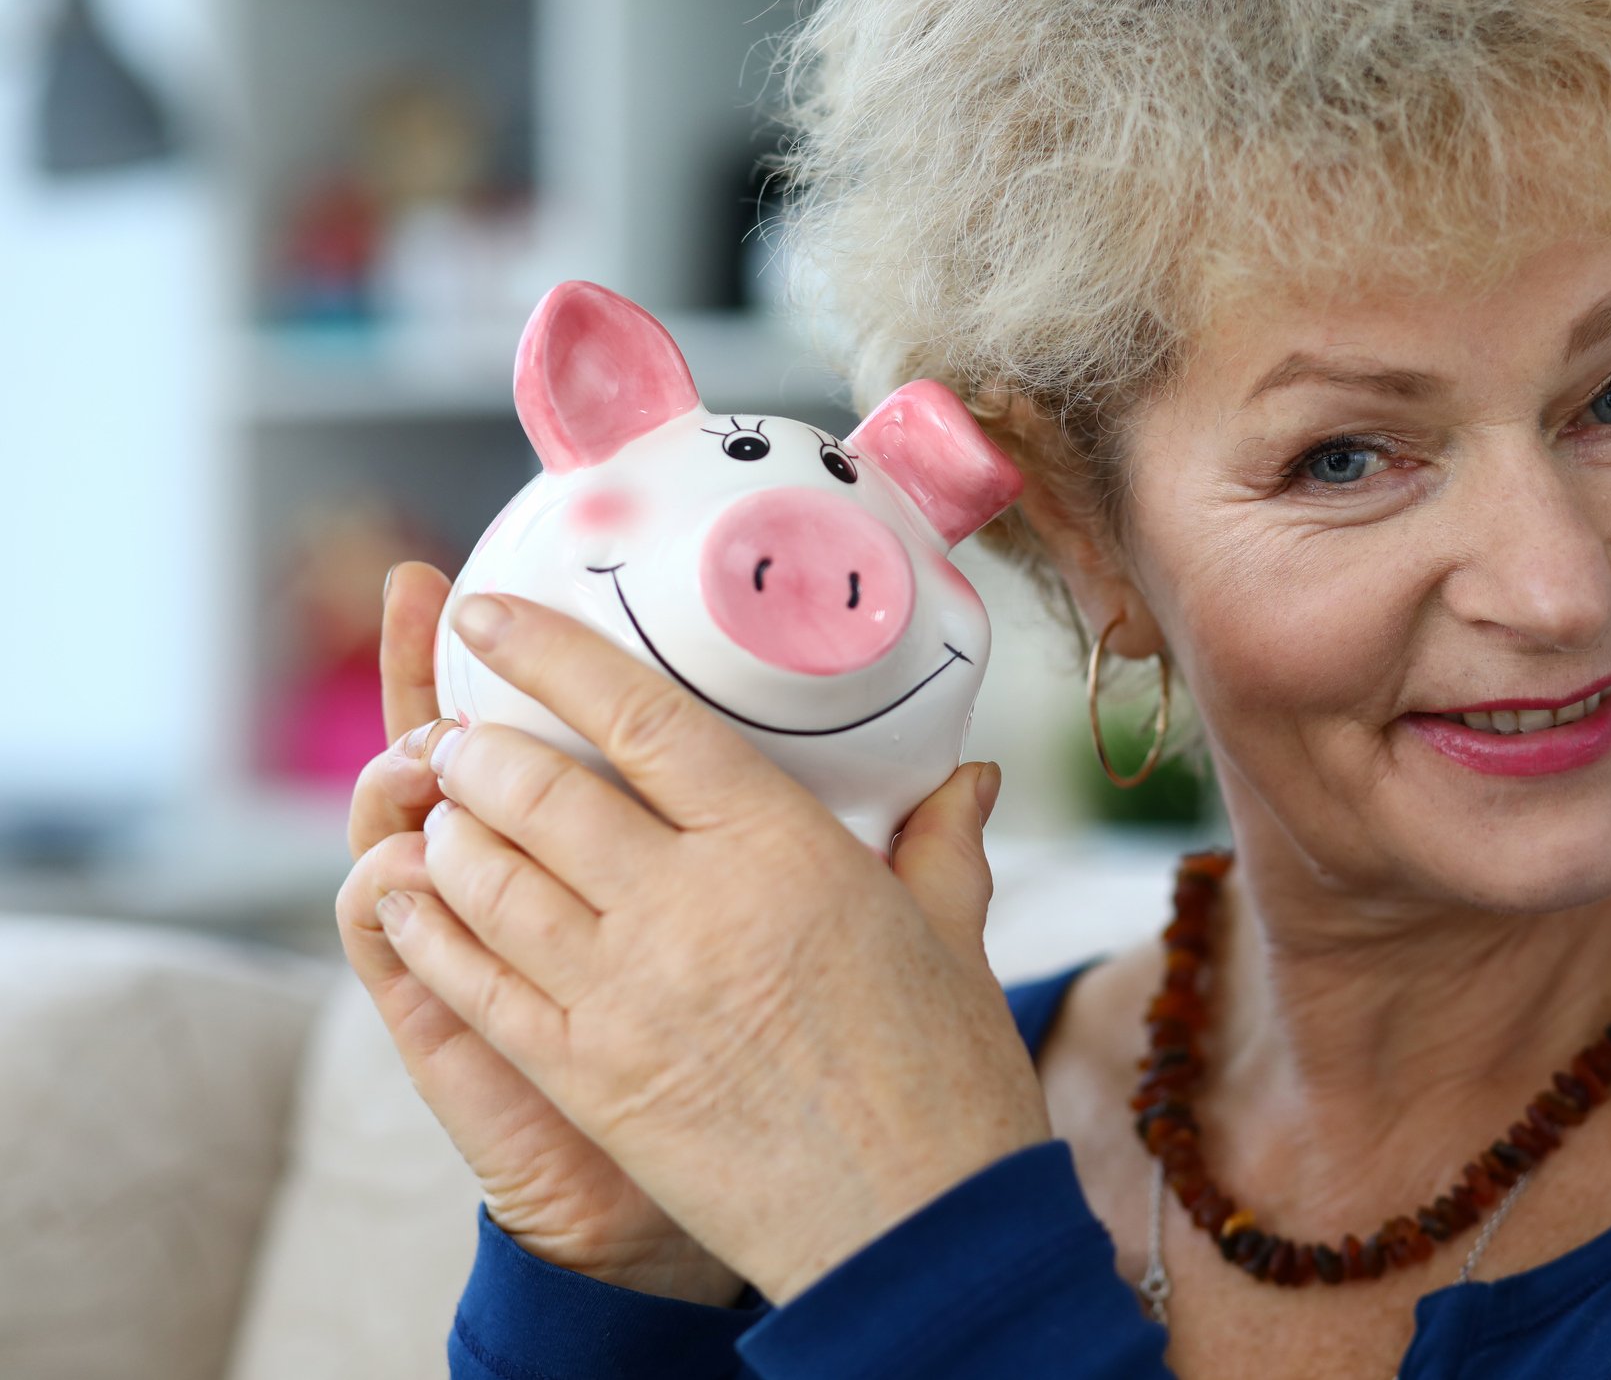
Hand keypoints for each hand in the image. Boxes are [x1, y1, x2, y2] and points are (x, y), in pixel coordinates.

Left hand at [376, 592, 1052, 1303]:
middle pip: (537, 790)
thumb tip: (969, 776)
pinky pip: (471, 979)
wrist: (914, 1226)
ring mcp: (621, 991)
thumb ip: (941, 840)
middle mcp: (686, 903)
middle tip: (461, 729)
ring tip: (442, 802)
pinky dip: (428, 925)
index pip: (638, 718)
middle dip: (478, 746)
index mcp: (779, 847)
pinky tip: (410, 895)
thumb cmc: (945, 1075)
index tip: (489, 615)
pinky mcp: (583, 1073)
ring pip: (487, 878)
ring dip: (448, 826)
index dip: (549, 655)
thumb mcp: (950, 934)